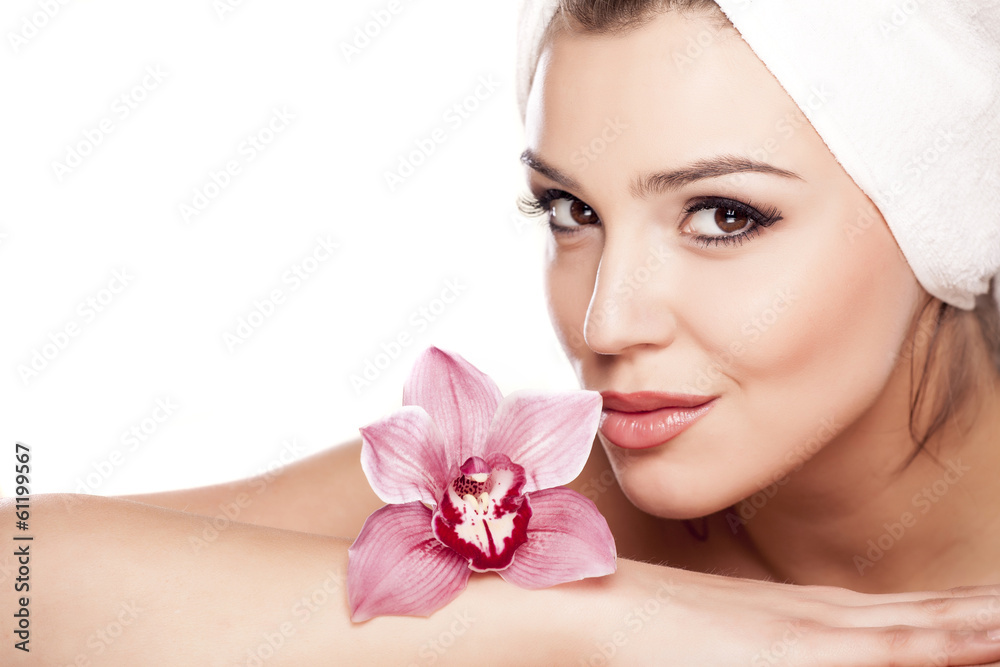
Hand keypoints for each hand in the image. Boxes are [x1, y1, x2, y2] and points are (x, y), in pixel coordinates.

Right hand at [587, 559, 999, 665]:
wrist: (601, 609)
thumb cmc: (648, 637)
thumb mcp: (724, 650)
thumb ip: (755, 650)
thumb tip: (766, 646)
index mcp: (811, 619)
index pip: (905, 620)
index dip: (961, 617)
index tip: (996, 610)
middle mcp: (826, 618)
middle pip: (931, 618)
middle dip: (986, 616)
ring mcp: (818, 629)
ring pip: (930, 627)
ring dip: (985, 621)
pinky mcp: (804, 647)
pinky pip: (899, 648)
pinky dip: (950, 637)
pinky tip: (996, 629)